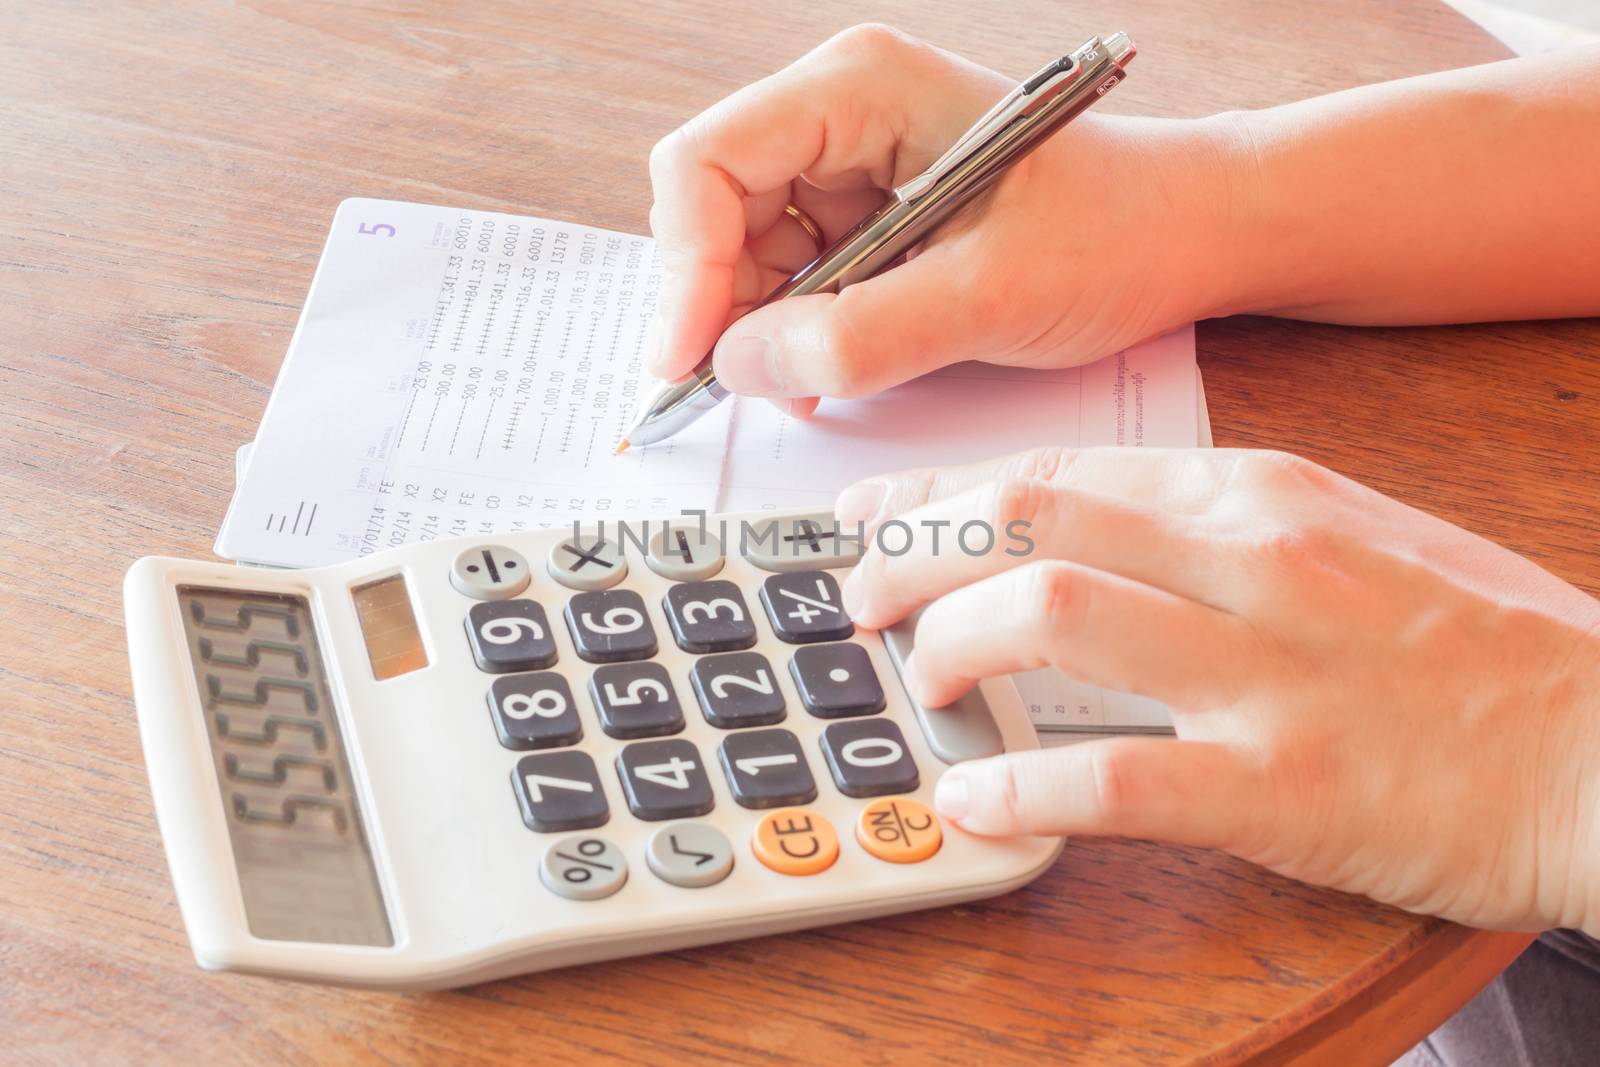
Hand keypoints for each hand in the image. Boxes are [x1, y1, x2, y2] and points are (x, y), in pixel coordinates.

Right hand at [647, 25, 1242, 411]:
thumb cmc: (1113, 233)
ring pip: (746, 251)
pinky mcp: (868, 214)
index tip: (690, 360)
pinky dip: (798, 333)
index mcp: (862, 88)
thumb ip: (860, 335)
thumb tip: (740, 366)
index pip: (709, 162)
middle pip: (715, 209)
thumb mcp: (988, 293)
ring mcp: (851, 163)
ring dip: (761, 328)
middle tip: (750, 389)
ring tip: (809, 384)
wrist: (1183, 237)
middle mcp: (841, 113)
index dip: (685, 267)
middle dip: (722, 306)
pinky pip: (793, 276)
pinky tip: (831, 369)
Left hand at [834, 447, 1599, 932]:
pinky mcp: (1283, 784)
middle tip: (862, 597)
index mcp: (1261, 495)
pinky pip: (1111, 778)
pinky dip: (1020, 788)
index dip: (941, 491)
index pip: (1059, 471)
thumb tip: (1084, 542)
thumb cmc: (1478, 645)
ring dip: (952, 644)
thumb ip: (1216, 532)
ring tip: (923, 683)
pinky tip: (975, 801)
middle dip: (913, 551)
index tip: (876, 512)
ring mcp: (1267, 668)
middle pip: (1028, 519)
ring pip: (1051, 613)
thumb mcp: (1347, 538)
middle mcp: (1254, 557)